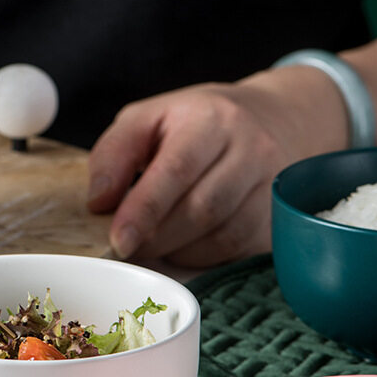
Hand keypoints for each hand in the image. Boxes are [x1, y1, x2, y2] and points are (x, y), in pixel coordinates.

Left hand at [87, 67, 348, 267]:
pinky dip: (200, 257)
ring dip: (176, 250)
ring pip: (221, 236)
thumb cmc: (193, 123)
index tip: (118, 239)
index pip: (177, 169)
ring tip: (151, 243)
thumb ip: (113, 154)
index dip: (145, 210)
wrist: (269, 120)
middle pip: (201, 209)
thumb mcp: (144, 120)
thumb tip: (99, 202)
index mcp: (211, 119)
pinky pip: (236, 251)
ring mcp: (272, 186)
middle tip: (126, 246)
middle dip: (156, 237)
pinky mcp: (277, 218)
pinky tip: (181, 245)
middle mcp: (251, 149)